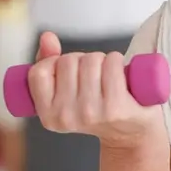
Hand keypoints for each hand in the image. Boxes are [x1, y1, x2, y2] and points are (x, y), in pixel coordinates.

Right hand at [26, 32, 164, 148]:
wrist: (131, 133)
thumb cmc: (97, 108)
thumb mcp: (66, 93)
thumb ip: (48, 63)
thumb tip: (47, 37)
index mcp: (48, 116)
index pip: (39, 72)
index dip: (54, 62)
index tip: (69, 71)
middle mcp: (67, 117)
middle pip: (68, 61)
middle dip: (82, 60)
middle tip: (93, 75)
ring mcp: (91, 113)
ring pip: (91, 60)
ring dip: (102, 60)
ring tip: (107, 76)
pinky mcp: (115, 108)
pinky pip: (112, 64)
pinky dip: (118, 61)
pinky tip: (121, 75)